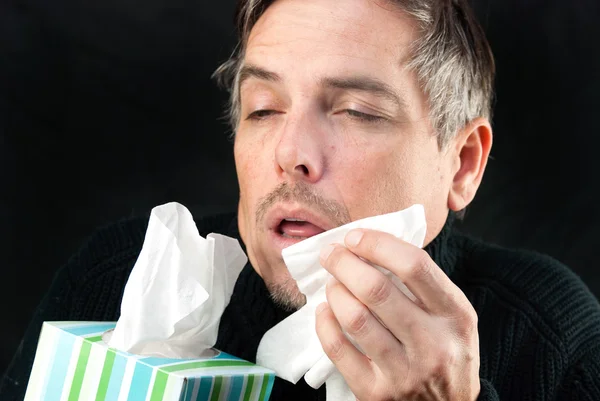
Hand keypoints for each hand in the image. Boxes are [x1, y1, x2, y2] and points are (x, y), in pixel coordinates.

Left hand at [315, 229, 479, 400]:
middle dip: (344, 263)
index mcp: (455, 315)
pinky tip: (324, 311)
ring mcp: (404, 372)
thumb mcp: (453, 317)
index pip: (414, 265)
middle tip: (331, 253)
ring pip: (355, 317)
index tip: (355, 237)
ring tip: (332, 283)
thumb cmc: (446, 353)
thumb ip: (424, 285)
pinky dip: (324, 323)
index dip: (377, 244)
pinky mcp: (376, 393)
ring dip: (334, 291)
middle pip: (377, 289)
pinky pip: (338, 349)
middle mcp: (433, 344)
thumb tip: (373, 245)